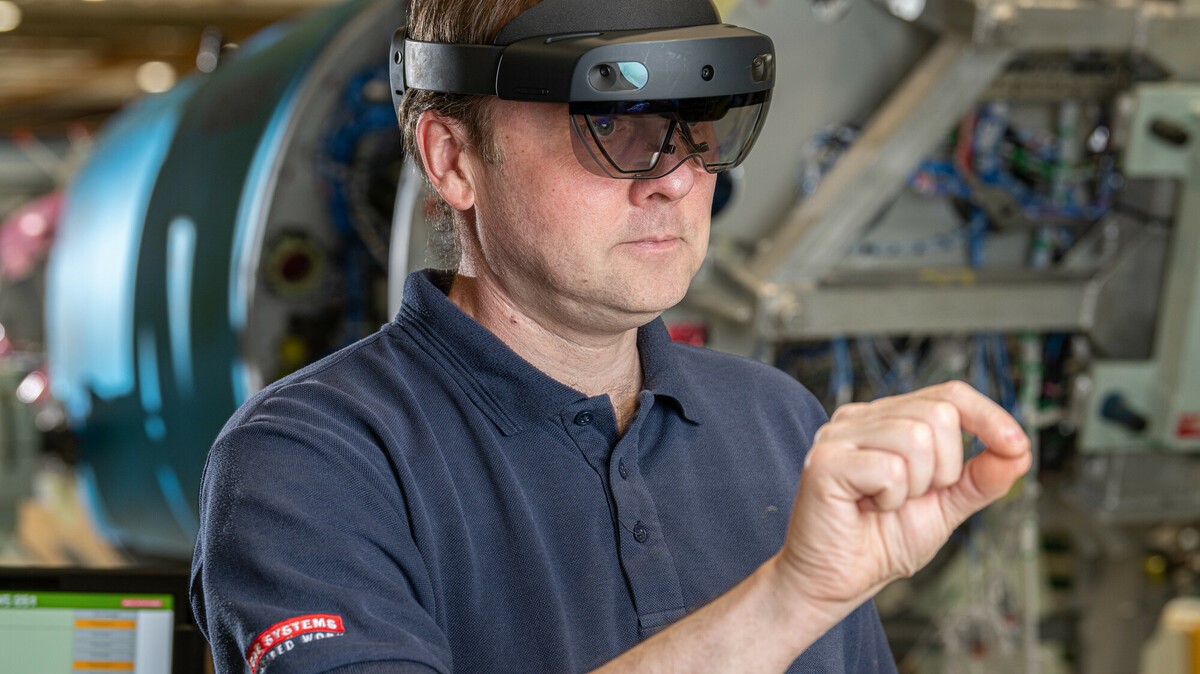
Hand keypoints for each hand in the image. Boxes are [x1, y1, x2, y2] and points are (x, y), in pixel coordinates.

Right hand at [773, 381, 1030, 615]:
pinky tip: (868, 508)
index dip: (989, 416)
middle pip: (939, 413)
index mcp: (888, 420)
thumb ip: (980, 479)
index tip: (1016, 446)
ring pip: (917, 437)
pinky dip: (891, 499)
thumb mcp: (946, 507)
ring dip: (916, 486)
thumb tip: (1019, 451)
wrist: (837, 582)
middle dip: (945, 467)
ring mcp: (839, 436)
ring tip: (887, 504)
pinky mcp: (825, 461)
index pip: (949, 394)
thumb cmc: (880, 542)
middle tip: (914, 497)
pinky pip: (891, 469)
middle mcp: (861, 418)